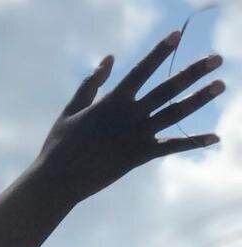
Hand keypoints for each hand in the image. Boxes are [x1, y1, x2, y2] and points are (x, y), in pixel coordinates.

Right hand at [35, 30, 224, 207]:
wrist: (58, 180)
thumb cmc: (59, 144)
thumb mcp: (71, 109)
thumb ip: (91, 84)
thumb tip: (110, 60)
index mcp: (112, 101)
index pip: (141, 70)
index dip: (159, 51)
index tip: (176, 35)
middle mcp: (129, 115)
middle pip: (168, 88)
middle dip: (194, 72)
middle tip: (217, 59)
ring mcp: (137, 135)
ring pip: (175, 113)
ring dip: (200, 98)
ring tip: (220, 85)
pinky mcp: (140, 156)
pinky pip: (172, 147)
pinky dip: (193, 142)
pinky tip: (214, 138)